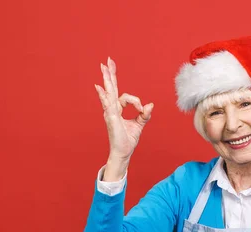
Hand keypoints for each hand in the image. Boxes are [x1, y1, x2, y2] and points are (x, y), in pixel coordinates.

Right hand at [95, 58, 153, 179]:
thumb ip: (144, 114)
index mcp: (118, 109)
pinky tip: (99, 87)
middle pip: (111, 88)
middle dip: (110, 74)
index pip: (125, 97)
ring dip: (107, 79)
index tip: (143, 108)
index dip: (136, 101)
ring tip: (103, 67)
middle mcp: (112, 109)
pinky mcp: (111, 118)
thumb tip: (150, 105)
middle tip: (107, 60)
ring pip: (109, 92)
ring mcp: (110, 113)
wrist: (123, 152)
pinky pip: (108, 104)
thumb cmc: (128, 140)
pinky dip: (104, 96)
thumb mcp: (139, 124)